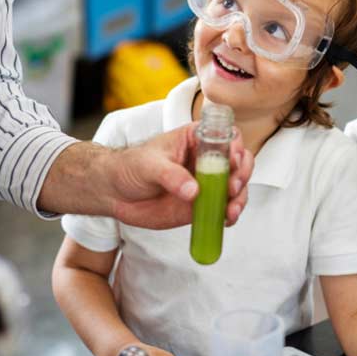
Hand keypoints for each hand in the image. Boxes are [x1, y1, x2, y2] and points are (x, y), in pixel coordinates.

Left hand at [107, 123, 254, 228]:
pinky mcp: (202, 204)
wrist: (114, 193)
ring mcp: (206, 183)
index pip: (225, 136)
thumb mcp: (148, 165)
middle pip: (239, 162)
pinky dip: (229, 214)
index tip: (232, 161)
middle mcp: (206, 159)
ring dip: (240, 198)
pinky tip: (225, 219)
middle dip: (242, 175)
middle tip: (232, 188)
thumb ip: (171, 176)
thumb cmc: (130, 167)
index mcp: (195, 139)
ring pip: (236, 187)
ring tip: (230, 211)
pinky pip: (223, 208)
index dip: (235, 147)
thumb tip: (194, 191)